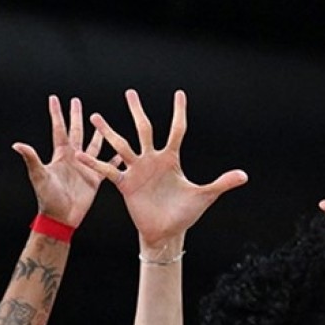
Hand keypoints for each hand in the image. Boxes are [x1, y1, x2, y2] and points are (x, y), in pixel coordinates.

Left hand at [12, 95, 107, 227]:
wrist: (61, 218)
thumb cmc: (48, 198)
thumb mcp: (39, 176)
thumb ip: (31, 159)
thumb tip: (16, 144)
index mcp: (60, 155)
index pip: (59, 129)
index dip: (57, 114)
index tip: (54, 98)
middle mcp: (73, 158)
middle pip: (76, 132)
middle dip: (76, 116)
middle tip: (77, 101)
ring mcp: (84, 167)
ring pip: (93, 145)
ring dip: (97, 134)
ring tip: (101, 122)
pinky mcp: (95, 179)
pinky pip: (107, 166)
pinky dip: (114, 160)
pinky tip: (121, 153)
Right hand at [79, 89, 247, 247]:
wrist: (167, 233)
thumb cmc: (185, 214)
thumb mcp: (204, 196)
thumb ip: (222, 183)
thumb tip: (244, 176)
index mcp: (171, 159)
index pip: (176, 130)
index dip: (179, 112)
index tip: (179, 94)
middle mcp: (152, 160)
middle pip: (144, 130)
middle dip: (137, 111)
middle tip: (130, 92)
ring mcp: (137, 171)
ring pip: (122, 145)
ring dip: (109, 131)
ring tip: (95, 116)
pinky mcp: (126, 185)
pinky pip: (108, 171)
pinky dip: (95, 165)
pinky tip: (79, 156)